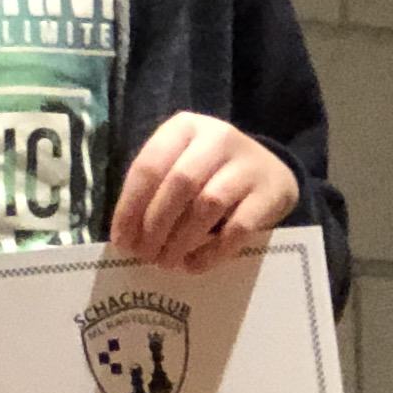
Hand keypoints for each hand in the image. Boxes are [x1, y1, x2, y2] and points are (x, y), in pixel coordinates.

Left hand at [109, 111, 295, 273]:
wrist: (270, 172)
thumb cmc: (209, 172)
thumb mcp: (178, 164)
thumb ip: (152, 190)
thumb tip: (126, 237)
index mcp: (185, 127)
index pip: (149, 167)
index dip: (130, 207)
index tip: (121, 241)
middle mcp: (218, 138)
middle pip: (179, 184)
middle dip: (155, 225)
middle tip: (145, 255)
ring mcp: (248, 164)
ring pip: (207, 204)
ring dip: (180, 239)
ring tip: (166, 261)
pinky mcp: (272, 192)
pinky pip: (238, 228)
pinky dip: (212, 251)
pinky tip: (194, 264)